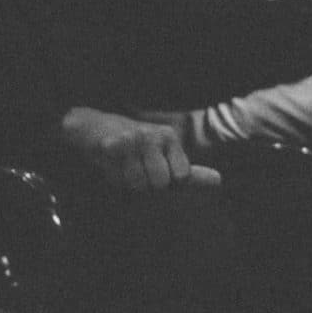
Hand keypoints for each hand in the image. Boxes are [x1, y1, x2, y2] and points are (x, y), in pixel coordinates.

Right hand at [60, 106, 217, 192]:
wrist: (92, 127)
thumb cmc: (134, 149)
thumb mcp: (165, 157)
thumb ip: (190, 174)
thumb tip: (219, 181)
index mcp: (170, 137)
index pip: (181, 178)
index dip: (167, 182)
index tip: (155, 168)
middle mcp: (154, 136)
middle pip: (160, 185)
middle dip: (147, 184)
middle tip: (136, 168)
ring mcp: (132, 140)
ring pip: (138, 185)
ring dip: (128, 182)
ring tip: (123, 166)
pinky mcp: (111, 146)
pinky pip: (118, 180)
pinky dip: (113, 178)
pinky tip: (110, 164)